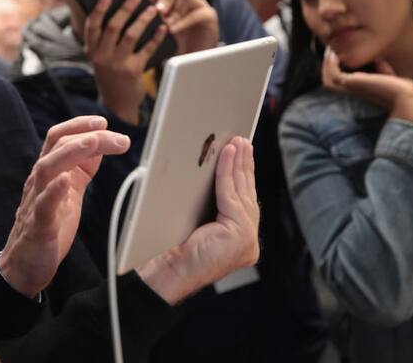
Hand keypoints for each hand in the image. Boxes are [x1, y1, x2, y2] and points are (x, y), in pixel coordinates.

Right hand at [0, 116, 130, 296]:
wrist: (26, 263)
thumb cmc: (49, 224)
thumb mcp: (70, 190)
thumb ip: (81, 168)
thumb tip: (100, 144)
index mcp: (48, 173)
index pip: (58, 137)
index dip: (79, 125)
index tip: (103, 121)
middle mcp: (39, 182)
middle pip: (55, 146)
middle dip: (85, 136)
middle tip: (114, 135)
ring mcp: (36, 202)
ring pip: (46, 168)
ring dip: (70, 153)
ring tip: (91, 143)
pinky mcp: (38, 226)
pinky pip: (43, 206)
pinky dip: (54, 191)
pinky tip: (66, 182)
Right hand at [84, 0, 168, 124]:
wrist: (117, 104)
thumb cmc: (111, 74)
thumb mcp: (101, 58)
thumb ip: (105, 40)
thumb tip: (122, 13)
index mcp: (92, 51)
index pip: (92, 26)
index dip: (99, 9)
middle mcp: (102, 56)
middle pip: (113, 26)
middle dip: (125, 8)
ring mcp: (117, 64)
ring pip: (131, 35)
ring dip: (142, 19)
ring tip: (152, 8)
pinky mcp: (133, 71)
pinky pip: (146, 49)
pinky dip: (155, 37)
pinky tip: (162, 28)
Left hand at [136, 136, 259, 304]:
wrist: (164, 273)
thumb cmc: (171, 246)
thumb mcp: (195, 219)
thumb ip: (209, 203)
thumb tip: (208, 170)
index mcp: (239, 238)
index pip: (242, 199)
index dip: (242, 173)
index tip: (242, 149)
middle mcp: (248, 241)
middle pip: (245, 193)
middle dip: (244, 164)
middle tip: (242, 139)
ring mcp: (247, 240)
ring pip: (241, 191)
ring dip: (238, 163)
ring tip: (237, 142)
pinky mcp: (240, 236)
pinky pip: (231, 196)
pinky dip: (228, 173)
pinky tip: (227, 155)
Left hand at [145, 0, 217, 54]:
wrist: (193, 58)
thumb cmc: (173, 45)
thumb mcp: (158, 33)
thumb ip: (148, 24)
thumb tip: (130, 19)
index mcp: (168, 0)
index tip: (141, 6)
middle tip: (158, 11)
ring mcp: (197, 4)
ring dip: (174, 10)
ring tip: (167, 24)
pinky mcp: (208, 14)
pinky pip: (196, 13)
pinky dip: (183, 22)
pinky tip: (174, 30)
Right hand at [322, 49, 412, 121]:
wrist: (402, 94)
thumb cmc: (399, 87)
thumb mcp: (387, 75)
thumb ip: (382, 69)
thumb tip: (378, 59)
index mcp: (358, 90)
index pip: (339, 82)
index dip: (335, 70)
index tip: (337, 56)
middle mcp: (351, 91)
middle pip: (329, 82)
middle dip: (326, 66)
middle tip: (329, 51)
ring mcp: (349, 89)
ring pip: (327, 79)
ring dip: (326, 64)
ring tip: (329, 51)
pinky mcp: (349, 84)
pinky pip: (333, 75)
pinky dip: (330, 65)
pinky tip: (333, 55)